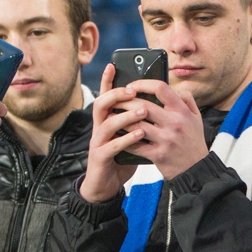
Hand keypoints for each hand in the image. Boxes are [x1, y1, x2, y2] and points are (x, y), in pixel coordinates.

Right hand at [78, 64, 149, 202]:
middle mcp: (99, 128)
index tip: (113, 65)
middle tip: (133, 90)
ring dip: (125, 116)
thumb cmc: (119, 158)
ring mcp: (98, 143)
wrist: (106, 186)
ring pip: (106, 124)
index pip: (105, 96)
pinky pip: (112, 146)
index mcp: (107, 120)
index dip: (107, 81)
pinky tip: (140, 134)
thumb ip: (136, 122)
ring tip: (143, 111)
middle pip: (101, 104)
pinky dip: (126, 139)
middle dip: (116, 95)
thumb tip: (154, 104)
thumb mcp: (129, 137)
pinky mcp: (100, 158)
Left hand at [121, 79, 207, 179]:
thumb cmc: (193, 142)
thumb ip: (187, 99)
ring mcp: (165, 140)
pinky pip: (135, 145)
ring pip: (136, 125)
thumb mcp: (196, 117)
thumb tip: (174, 88)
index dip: (143, 84)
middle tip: (116, 100)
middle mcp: (174, 123)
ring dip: (121, 119)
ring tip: (112, 116)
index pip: (161, 89)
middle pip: (143, 106)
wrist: (196, 169)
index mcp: (182, 111)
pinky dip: (124, 139)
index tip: (132, 86)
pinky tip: (117, 135)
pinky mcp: (157, 155)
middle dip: (125, 101)